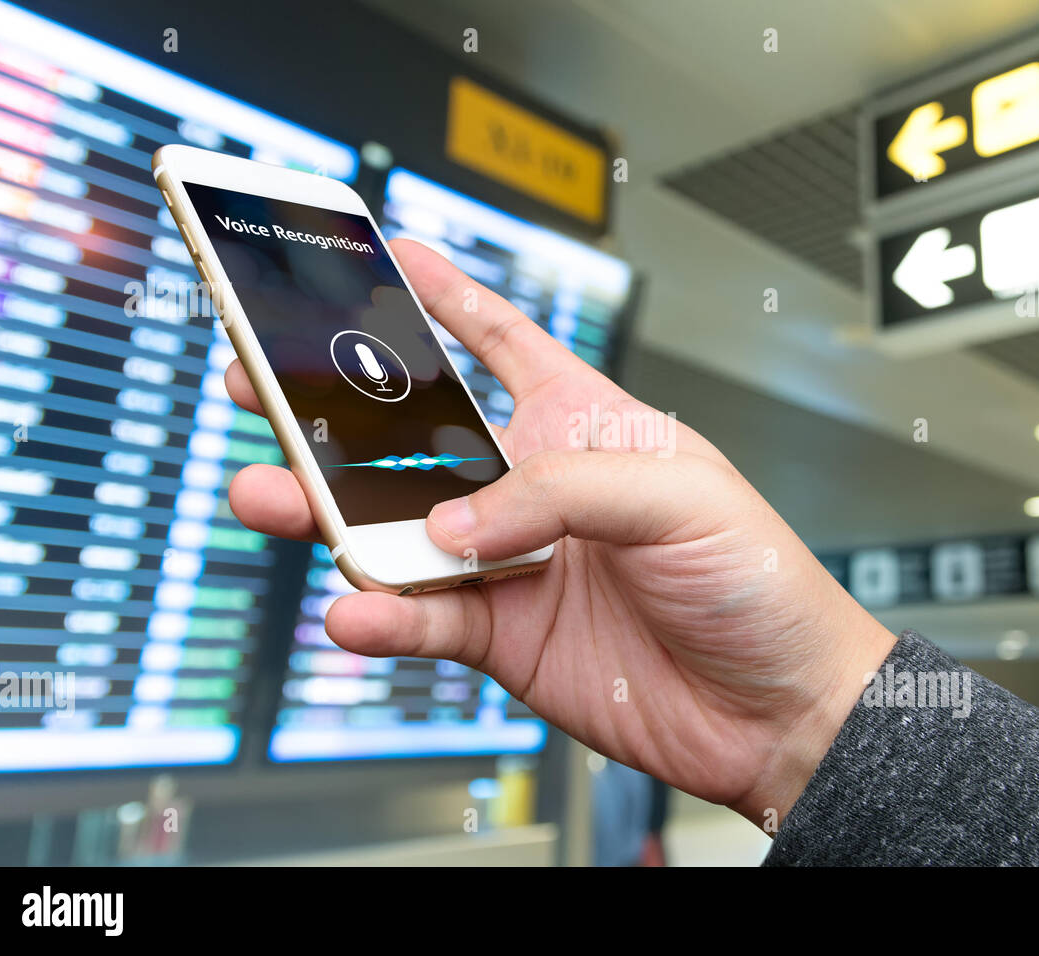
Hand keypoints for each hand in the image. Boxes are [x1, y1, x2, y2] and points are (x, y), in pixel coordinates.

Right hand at [225, 239, 895, 827]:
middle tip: (264, 388)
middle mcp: (535, 492)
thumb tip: (453, 519)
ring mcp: (512, 566)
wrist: (775, 707)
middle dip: (339, 412)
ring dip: (328, 515)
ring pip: (397, 531)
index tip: (392, 255)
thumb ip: (557, 493)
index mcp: (586, 428)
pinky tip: (358, 607)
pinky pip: (423, 618)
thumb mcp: (676, 496)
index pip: (506, 343)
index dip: (451, 298)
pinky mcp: (502, 638)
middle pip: (417, 440)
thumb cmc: (758, 580)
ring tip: (272, 499)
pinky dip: (382, 613)